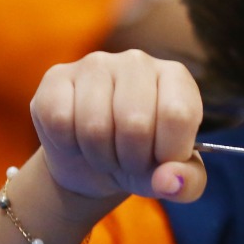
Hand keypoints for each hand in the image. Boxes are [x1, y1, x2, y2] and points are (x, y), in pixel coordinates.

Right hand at [30, 50, 207, 202]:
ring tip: (105, 153)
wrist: (93, 163)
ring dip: (100, 156)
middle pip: (135, 123)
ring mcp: (95, 65)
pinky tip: (77, 140)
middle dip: (131, 159)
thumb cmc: (142, 161)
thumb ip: (187, 181)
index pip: (178, 115)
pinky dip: (69, 145)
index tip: (160, 160)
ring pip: (94, 126)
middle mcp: (137, 61)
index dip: (167, 153)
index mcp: (175, 77)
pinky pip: (59, 121)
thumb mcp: (172, 177)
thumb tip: (170, 182)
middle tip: (128, 161)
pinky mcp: (56, 77)